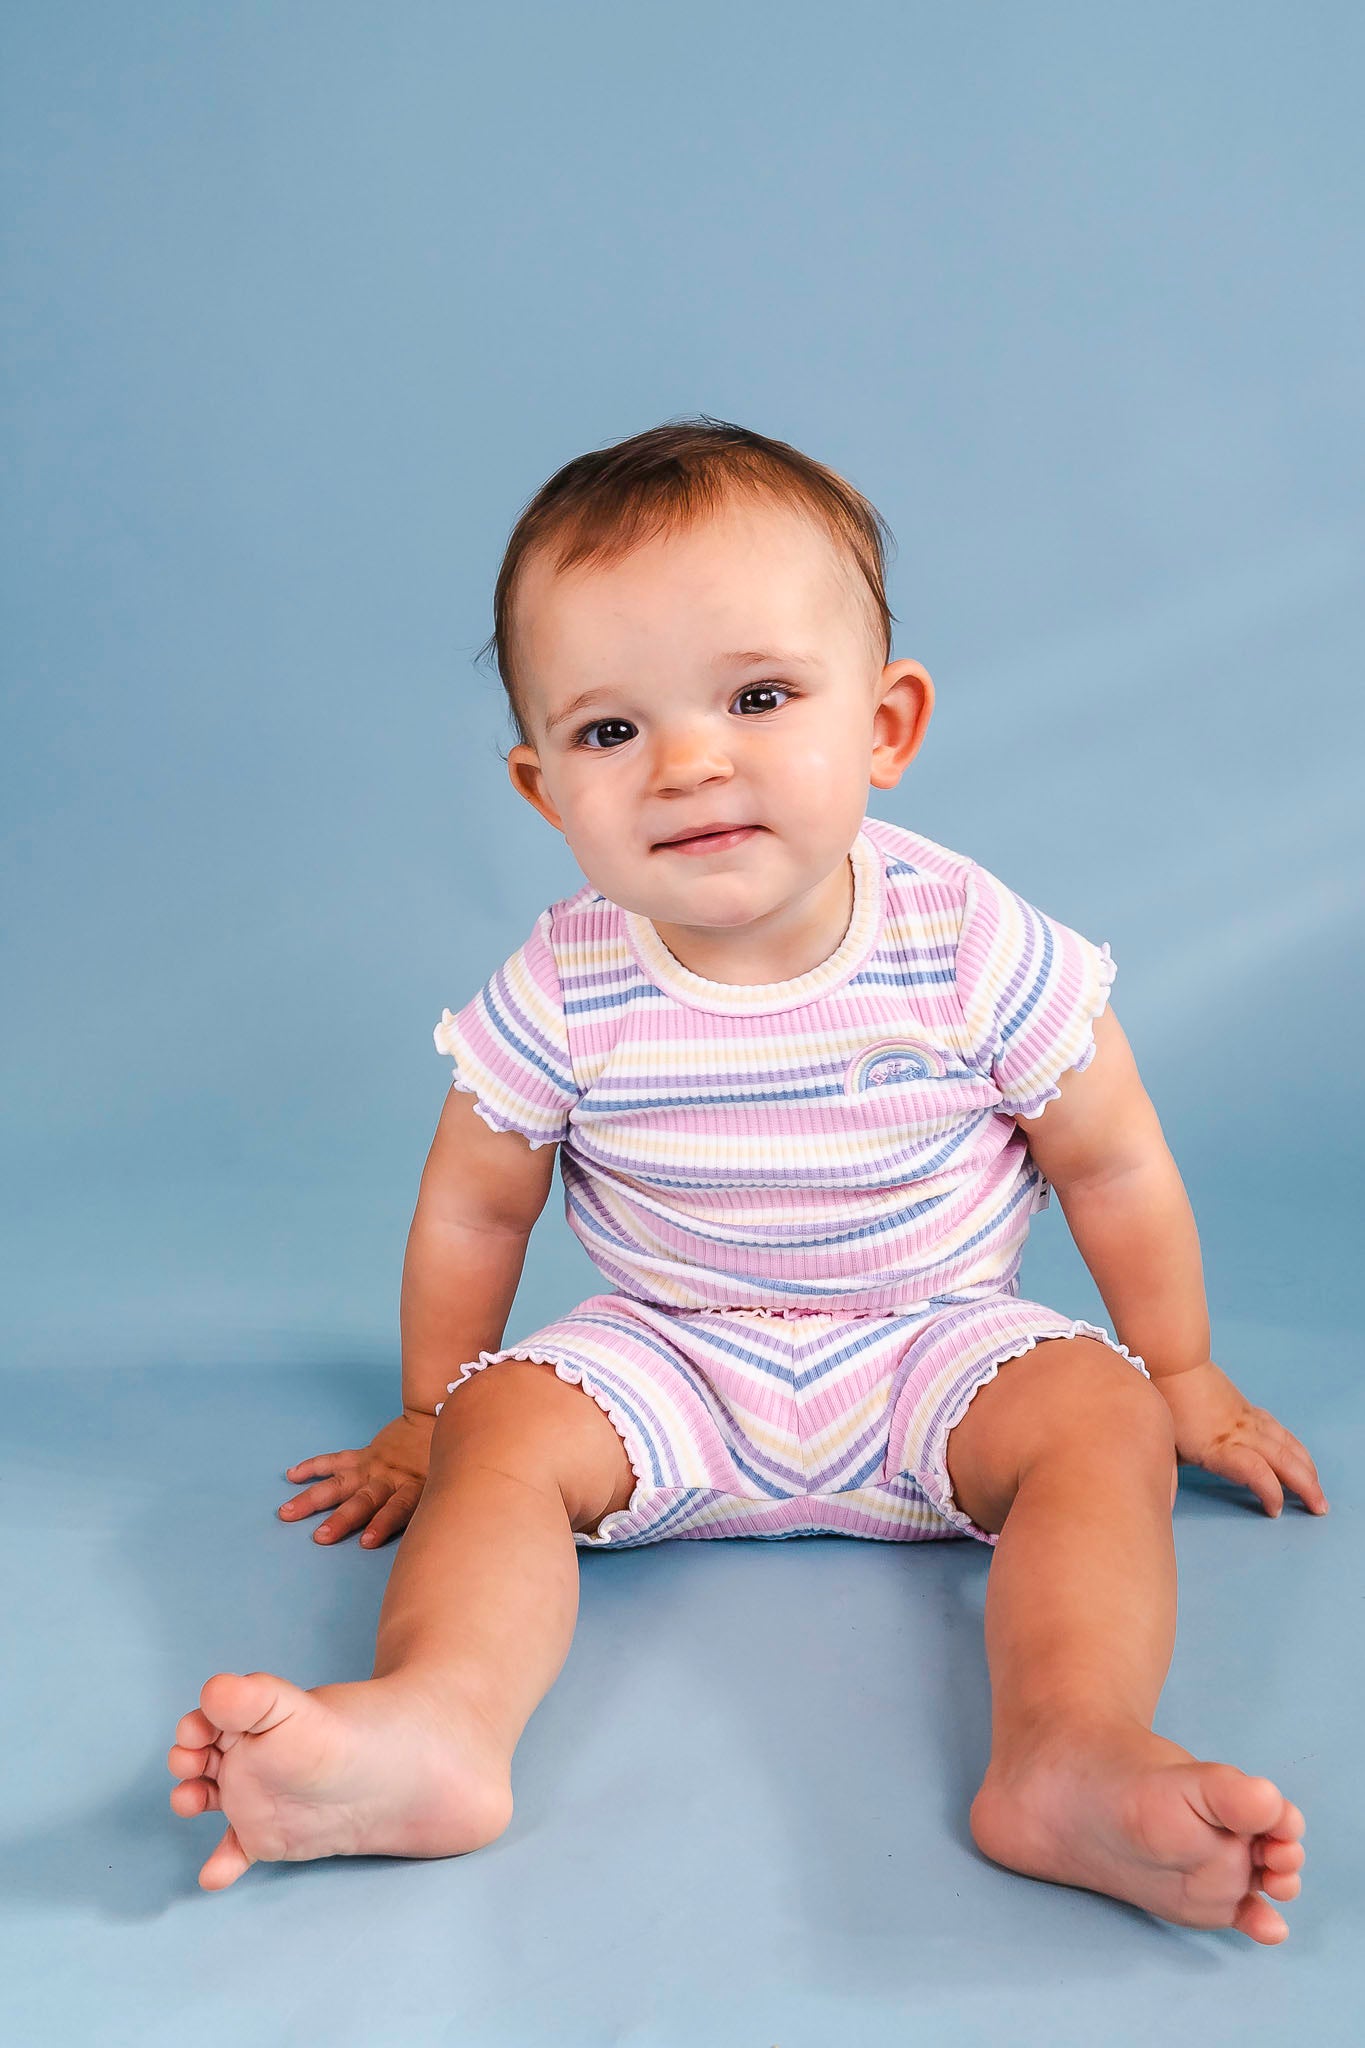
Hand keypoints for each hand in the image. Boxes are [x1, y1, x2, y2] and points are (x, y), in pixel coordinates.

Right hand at [277, 1410, 436, 1547]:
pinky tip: (292, 1475)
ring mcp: (373, 1466)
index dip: (383, 1524)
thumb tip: (431, 1542)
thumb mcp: (446, 1487)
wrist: (438, 1416)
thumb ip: (435, 1509)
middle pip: (364, 1502)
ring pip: (340, 1484)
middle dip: (342, 1520)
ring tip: (289, 1512)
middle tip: (321, 1537)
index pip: (398, 1509)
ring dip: (314, 1499)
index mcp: (414, 1489)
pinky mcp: (364, 1454)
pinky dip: (313, 1467)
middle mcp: (390, 1479)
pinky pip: (335, 1460)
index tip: (367, 1541)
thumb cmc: (443, 1463)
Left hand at [1155, 1360, 1328, 1517]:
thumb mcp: (1164, 1444)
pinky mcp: (1248, 1410)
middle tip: (1320, 1508)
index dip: (1270, 1492)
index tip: (1275, 1510)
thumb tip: (1165, 1493)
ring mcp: (1247, 1420)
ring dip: (1306, 1468)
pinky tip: (1300, 1457)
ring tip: (1317, 1488)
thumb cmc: (1164, 1403)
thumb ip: (1170, 1473)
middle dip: (1306, 1486)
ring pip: (1286, 1444)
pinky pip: (1278, 1430)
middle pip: (1282, 1460)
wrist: (1174, 1363)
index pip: (1255, 1472)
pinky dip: (1294, 1447)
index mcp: (1217, 1446)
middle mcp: (1239, 1434)